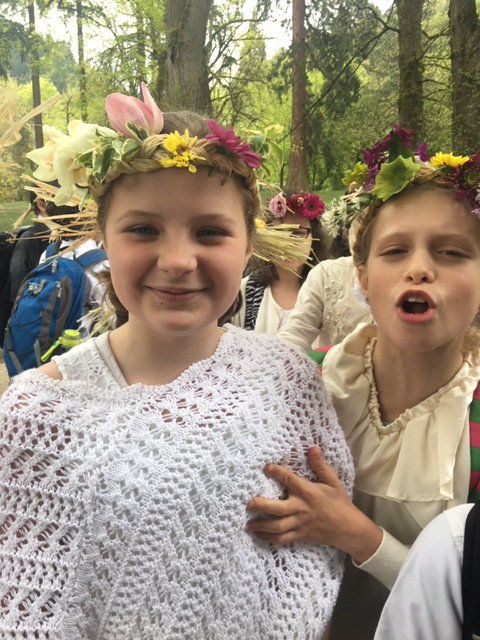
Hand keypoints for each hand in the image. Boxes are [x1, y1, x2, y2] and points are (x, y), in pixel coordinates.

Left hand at [246, 447, 382, 562]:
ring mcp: (299, 524)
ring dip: (261, 526)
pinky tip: (258, 535)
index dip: (277, 472)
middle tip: (248, 503)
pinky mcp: (299, 536)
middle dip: (261, 506)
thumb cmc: (338, 502)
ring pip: (277, 527)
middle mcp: (300, 508)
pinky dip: (269, 538)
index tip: (265, 467)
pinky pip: (282, 539)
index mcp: (307, 492)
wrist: (347, 528)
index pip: (289, 480)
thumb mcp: (332, 482)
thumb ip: (320, 466)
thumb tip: (312, 449)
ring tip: (248, 523)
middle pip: (277, 508)